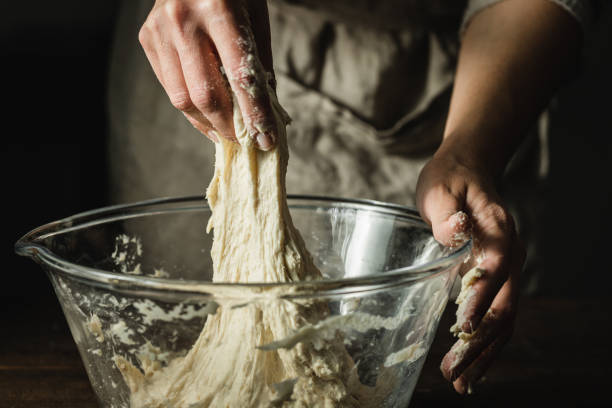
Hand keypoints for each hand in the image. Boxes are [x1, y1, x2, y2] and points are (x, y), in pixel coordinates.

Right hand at [139, 0, 275, 148]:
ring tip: (226, 134)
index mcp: (219, 10)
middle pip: (206, 95)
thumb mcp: (256, 17)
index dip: (255, 114)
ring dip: (207, 124)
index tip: (266, 139)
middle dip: (229, 126)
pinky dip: (191, 108)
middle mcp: (183, 20)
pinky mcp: (147, 38)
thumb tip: (267, 112)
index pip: (240, 77)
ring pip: (182, 99)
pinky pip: (169, 87)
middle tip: (245, 140)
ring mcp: (160, 30)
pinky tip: (207, 116)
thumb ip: (259, 64)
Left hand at [416, 149, 524, 393]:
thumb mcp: (441, 187)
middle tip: (454, 374)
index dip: (481, 299)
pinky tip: (469, 365)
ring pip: (504, 319)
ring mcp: (507, 269)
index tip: (461, 327)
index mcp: (498, 230)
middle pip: (503, 306)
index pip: (495, 269)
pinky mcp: (496, 279)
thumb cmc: (451, 179)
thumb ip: (447, 211)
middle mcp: (510, 254)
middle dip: (479, 343)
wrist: (469, 171)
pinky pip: (497, 316)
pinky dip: (485, 343)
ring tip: (461, 382)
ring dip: (484, 352)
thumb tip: (454, 233)